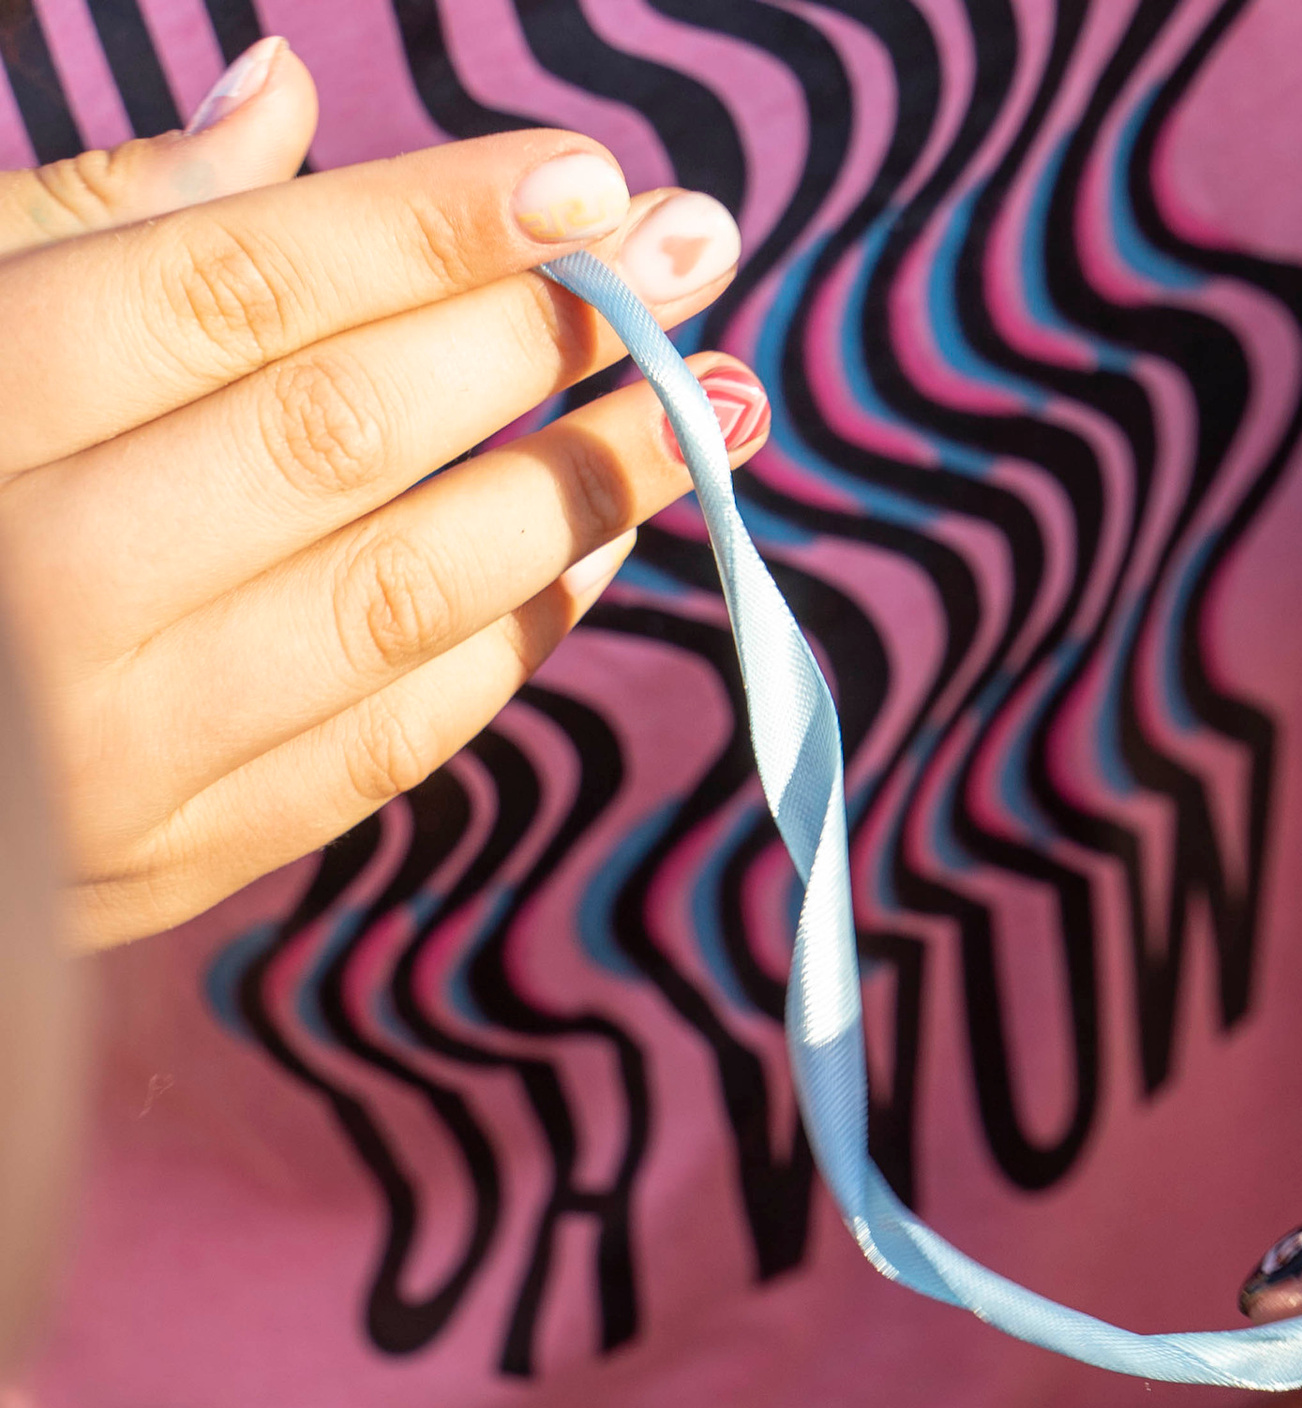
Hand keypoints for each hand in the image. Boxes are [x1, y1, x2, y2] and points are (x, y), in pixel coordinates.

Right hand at [0, 54, 769, 941]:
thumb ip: (96, 220)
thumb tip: (281, 104)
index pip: (236, 294)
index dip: (429, 229)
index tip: (590, 183)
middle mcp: (42, 586)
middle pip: (336, 441)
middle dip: (537, 348)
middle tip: (691, 268)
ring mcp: (107, 749)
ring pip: (389, 606)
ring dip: (570, 505)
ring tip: (694, 418)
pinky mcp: (163, 866)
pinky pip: (377, 752)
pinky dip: (502, 652)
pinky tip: (595, 561)